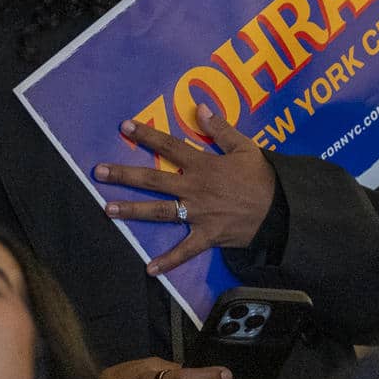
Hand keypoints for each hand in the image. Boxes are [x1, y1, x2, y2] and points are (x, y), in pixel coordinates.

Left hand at [95, 101, 276, 275]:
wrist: (281, 209)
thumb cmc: (262, 177)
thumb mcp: (245, 147)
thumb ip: (221, 129)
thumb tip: (200, 108)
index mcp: (203, 164)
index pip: (169, 146)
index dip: (146, 135)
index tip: (125, 127)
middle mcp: (195, 188)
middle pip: (154, 179)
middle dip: (124, 175)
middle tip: (98, 172)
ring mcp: (198, 214)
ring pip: (160, 212)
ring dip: (132, 211)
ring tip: (108, 209)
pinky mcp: (206, 236)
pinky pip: (184, 251)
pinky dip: (168, 261)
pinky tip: (149, 269)